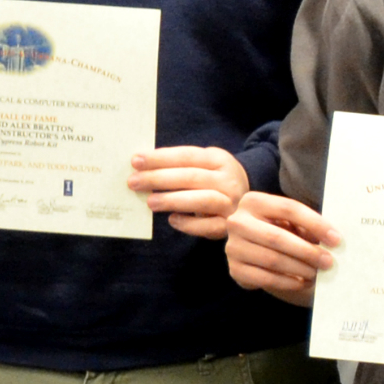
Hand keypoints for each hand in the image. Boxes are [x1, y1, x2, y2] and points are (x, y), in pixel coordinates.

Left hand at [131, 146, 248, 238]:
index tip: (136, 161)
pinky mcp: (229, 225)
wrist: (250, 201)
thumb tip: (143, 168)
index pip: (187, 156)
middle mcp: (228, 180)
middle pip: (192, 177)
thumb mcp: (206, 165)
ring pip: (202, 200)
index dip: (161, 158)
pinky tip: (172, 220)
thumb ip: (181, 165)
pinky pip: (209, 226)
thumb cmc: (216, 181)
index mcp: (219, 160)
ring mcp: (231, 203)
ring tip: (150, 202)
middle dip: (159, 178)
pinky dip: (189, 224)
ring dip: (173, 200)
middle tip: (134, 182)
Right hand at [226, 191, 337, 304]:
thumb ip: (308, 224)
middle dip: (307, 251)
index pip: (288, 208)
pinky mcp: (235, 270)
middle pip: (277, 237)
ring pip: (272, 260)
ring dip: (299, 269)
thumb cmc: (280, 230)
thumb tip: (334, 239)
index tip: (336, 240)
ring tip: (317, 273)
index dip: (315, 224)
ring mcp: (232, 247)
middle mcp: (237, 222)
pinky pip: (265, 278)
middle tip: (328, 262)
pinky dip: (288, 282)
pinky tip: (302, 282)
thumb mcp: (291, 221)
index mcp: (253, 201)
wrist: (255, 249)